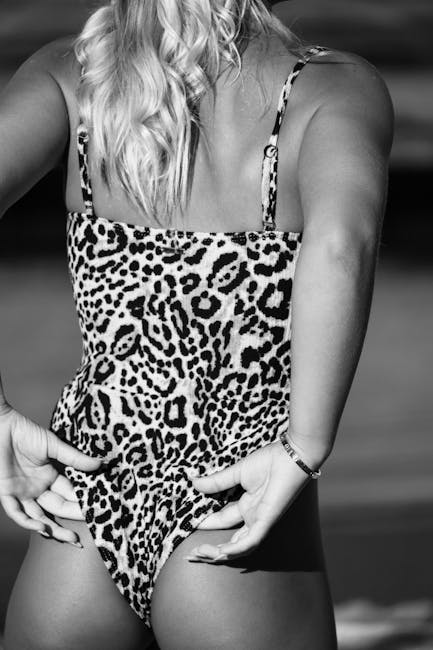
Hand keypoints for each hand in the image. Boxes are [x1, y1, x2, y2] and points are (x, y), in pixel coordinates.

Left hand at [0, 403, 103, 546]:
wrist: (1, 425)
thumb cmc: (25, 432)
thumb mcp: (54, 445)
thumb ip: (75, 458)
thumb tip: (99, 464)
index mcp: (50, 476)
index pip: (70, 493)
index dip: (83, 501)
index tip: (100, 508)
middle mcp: (38, 487)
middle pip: (58, 508)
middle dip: (73, 518)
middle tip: (91, 525)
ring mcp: (23, 492)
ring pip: (39, 517)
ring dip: (55, 529)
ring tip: (72, 538)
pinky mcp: (7, 493)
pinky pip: (17, 513)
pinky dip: (29, 522)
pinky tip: (43, 528)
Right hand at [185, 439, 311, 562]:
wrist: (292, 454)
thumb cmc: (270, 460)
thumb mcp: (237, 471)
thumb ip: (217, 481)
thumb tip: (194, 483)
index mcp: (248, 504)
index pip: (223, 519)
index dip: (207, 523)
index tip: (188, 522)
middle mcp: (253, 516)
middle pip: (230, 539)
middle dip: (210, 548)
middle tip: (190, 553)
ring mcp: (260, 521)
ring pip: (239, 547)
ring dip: (219, 553)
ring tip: (200, 553)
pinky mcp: (267, 521)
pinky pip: (251, 542)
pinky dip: (236, 549)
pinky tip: (221, 552)